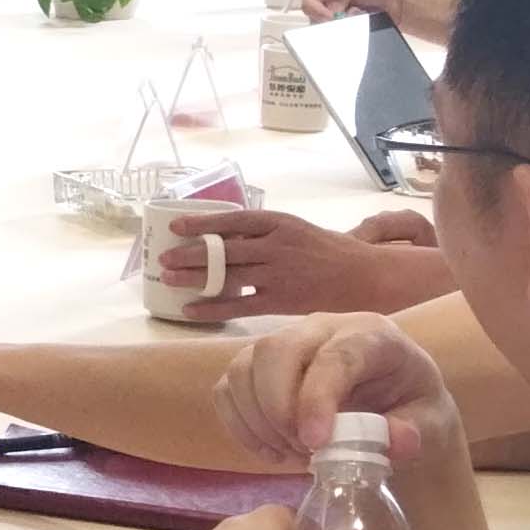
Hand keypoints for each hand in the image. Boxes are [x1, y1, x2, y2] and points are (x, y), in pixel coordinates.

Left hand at [166, 205, 454, 323]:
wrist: (366, 276)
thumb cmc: (326, 252)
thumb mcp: (296, 231)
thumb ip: (263, 235)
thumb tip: (220, 238)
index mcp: (280, 223)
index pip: (234, 219)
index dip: (202, 222)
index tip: (176, 226)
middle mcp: (278, 245)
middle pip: (225, 248)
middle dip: (191, 254)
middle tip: (163, 258)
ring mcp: (280, 273)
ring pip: (228, 275)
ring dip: (195, 278)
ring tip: (168, 280)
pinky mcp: (283, 299)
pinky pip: (240, 304)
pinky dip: (213, 307)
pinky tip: (191, 310)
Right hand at [213, 311, 463, 471]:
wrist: (394, 406)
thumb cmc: (413, 408)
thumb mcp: (431, 421)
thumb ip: (417, 430)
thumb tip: (397, 441)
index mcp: (370, 335)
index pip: (334, 355)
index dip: (318, 398)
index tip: (316, 443)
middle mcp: (320, 328)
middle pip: (275, 350)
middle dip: (278, 407)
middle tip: (301, 449)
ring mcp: (283, 343)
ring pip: (243, 368)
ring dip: (258, 421)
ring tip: (292, 452)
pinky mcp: (256, 365)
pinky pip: (227, 389)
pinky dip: (240, 425)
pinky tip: (271, 450)